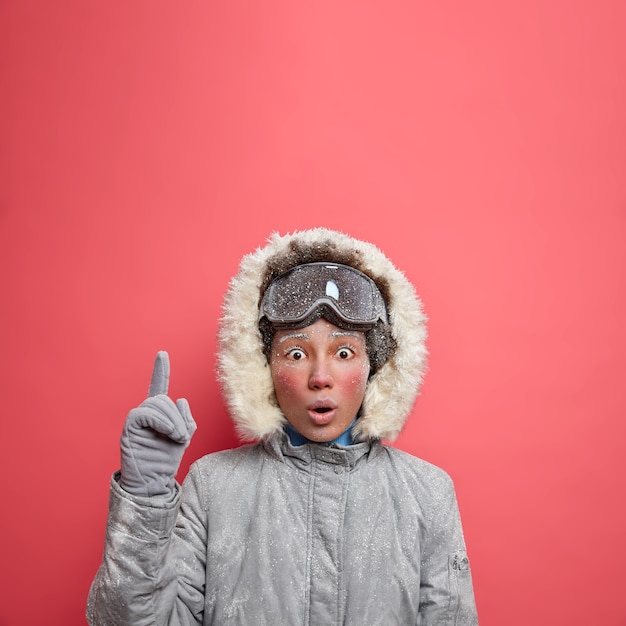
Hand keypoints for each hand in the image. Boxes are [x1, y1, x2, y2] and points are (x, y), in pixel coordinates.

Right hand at [119, 351, 196, 496]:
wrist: (153, 482)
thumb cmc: (167, 460)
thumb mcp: (184, 436)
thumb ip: (186, 418)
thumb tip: (180, 399)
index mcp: (159, 413)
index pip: (159, 387)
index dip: (160, 370)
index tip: (162, 353)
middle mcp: (145, 413)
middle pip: (163, 399)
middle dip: (178, 417)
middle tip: (183, 437)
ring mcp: (136, 420)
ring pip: (157, 405)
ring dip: (173, 422)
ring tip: (178, 438)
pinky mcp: (129, 428)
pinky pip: (145, 414)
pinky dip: (161, 422)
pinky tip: (169, 433)